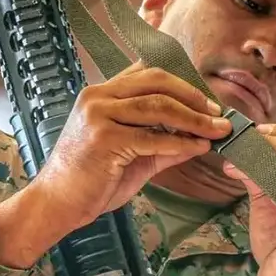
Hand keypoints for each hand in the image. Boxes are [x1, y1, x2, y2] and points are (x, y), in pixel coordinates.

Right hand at [32, 63, 231, 233]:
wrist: (58, 203)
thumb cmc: (90, 180)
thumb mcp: (132, 156)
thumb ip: (163, 143)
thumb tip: (200, 140)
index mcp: (101, 94)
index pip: (147, 72)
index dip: (182, 82)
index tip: (206, 99)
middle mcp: (98, 97)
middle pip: (157, 82)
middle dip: (193, 96)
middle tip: (218, 113)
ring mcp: (99, 116)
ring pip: (158, 106)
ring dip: (194, 118)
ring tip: (217, 129)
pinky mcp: (104, 139)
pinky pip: (153, 137)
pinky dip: (182, 142)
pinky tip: (199, 147)